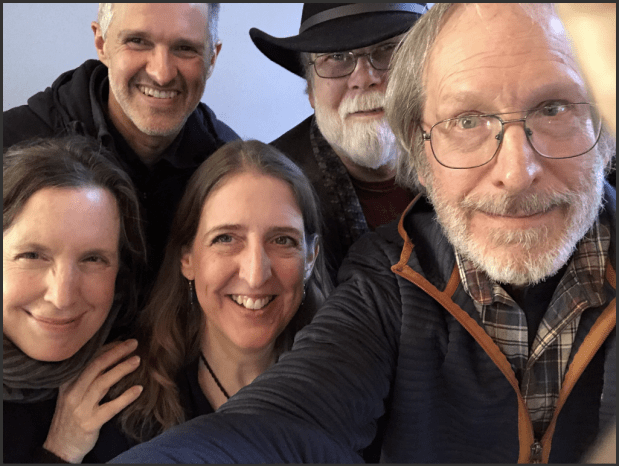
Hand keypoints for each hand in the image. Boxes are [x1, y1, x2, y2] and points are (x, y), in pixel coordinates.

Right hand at [43, 339, 142, 462]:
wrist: (60, 447)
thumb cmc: (72, 415)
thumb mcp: (73, 393)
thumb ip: (86, 376)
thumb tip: (110, 354)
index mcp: (68, 382)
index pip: (88, 359)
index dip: (107, 348)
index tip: (123, 341)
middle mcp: (72, 393)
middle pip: (95, 366)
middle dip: (116, 352)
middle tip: (134, 343)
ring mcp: (80, 408)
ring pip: (102, 384)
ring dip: (121, 369)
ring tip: (137, 360)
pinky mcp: (90, 423)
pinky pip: (110, 408)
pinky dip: (125, 397)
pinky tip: (138, 389)